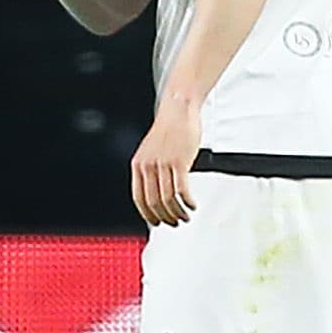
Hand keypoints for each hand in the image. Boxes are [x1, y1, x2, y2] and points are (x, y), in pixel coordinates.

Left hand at [131, 95, 200, 226]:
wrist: (178, 109)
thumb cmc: (169, 129)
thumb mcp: (152, 151)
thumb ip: (152, 169)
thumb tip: (157, 190)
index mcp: (138, 165)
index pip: (138, 198)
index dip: (148, 214)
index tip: (157, 222)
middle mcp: (148, 166)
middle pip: (154, 202)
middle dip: (165, 217)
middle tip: (175, 223)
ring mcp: (163, 164)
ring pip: (168, 199)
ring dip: (178, 212)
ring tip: (186, 216)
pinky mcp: (179, 162)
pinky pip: (182, 190)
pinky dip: (188, 202)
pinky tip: (193, 205)